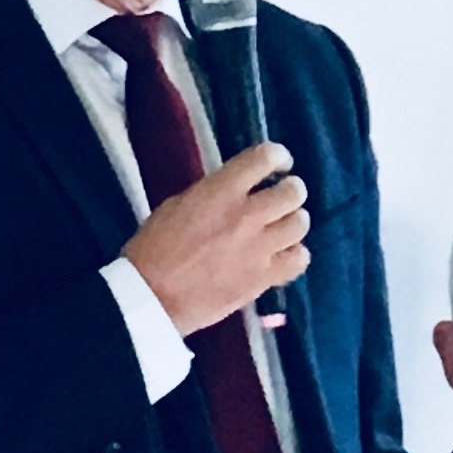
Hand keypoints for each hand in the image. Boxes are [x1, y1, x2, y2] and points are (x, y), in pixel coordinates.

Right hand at [123, 141, 309, 335]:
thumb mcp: (178, 204)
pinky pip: (299, 259)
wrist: (152, 295)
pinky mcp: (263, 278)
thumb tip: (237, 189)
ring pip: (300, 224)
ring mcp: (258, 248)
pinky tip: (283, 255)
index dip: (278, 157)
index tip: (278, 164)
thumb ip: (214, 193)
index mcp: (220, 191)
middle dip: (290, 191)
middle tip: (282, 197)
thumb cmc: (155, 248)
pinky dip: (295, 255)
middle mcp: (246, 215)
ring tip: (282, 227)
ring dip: (293, 222)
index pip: (265, 158)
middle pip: (293, 192)